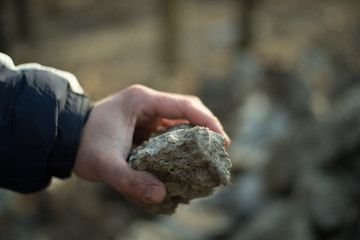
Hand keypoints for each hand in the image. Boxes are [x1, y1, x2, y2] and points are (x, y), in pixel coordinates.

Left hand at [73, 85, 229, 203]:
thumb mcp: (104, 164)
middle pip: (188, 110)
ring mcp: (147, 114)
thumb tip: (160, 195)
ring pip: (181, 121)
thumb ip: (129, 180)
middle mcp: (148, 103)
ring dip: (197, 136)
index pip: (184, 106)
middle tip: (220, 151)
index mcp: (142, 100)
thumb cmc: (83, 145)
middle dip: (207, 128)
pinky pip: (171, 131)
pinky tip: (188, 160)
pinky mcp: (145, 125)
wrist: (65, 138)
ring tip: (209, 157)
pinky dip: (183, 144)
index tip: (222, 140)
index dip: (207, 121)